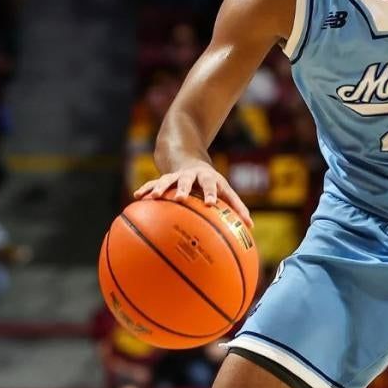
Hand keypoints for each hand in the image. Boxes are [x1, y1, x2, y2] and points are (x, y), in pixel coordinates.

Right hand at [133, 161, 252, 226]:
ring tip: (153, 197)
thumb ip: (236, 206)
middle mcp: (191, 175)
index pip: (211, 185)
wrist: (191, 161)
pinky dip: (146, 189)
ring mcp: (176, 176)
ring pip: (167, 180)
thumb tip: (250, 226)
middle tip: (180, 198)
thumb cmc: (212, 183)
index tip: (209, 203)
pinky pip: (153, 183)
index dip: (210, 193)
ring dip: (160, 188)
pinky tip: (137, 197)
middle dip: (183, 188)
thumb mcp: (225, 190)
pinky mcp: (164, 178)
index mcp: (208, 178)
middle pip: (187, 180)